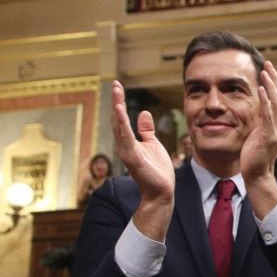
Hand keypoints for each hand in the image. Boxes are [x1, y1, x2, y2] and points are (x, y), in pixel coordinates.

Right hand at [110, 81, 174, 204]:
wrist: (161, 192)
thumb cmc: (157, 170)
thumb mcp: (153, 144)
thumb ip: (146, 130)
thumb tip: (143, 113)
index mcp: (129, 141)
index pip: (121, 118)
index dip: (119, 102)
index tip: (117, 85)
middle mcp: (125, 145)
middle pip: (117, 119)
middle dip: (116, 101)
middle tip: (115, 84)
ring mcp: (127, 151)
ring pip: (119, 126)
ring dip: (117, 108)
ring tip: (116, 92)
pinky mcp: (133, 158)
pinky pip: (126, 138)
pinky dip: (122, 124)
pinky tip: (119, 110)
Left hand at [239, 60, 276, 183]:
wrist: (257, 175)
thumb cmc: (254, 157)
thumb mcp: (256, 134)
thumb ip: (259, 121)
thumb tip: (256, 109)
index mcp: (276, 123)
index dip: (273, 83)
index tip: (267, 69)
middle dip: (274, 79)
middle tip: (268, 63)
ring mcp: (275, 130)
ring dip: (271, 86)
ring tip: (265, 72)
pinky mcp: (268, 136)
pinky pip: (268, 115)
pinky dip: (265, 101)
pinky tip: (260, 89)